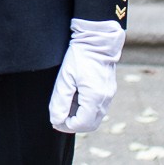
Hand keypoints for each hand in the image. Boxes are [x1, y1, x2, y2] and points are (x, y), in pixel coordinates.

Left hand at [49, 18, 123, 133]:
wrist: (96, 39)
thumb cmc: (79, 55)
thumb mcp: (65, 77)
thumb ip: (60, 100)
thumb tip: (56, 119)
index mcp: (95, 97)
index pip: (82, 123)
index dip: (67, 125)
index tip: (55, 119)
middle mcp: (105, 99)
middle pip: (90, 124)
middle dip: (73, 124)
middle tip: (58, 118)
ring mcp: (109, 95)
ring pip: (95, 117)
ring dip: (80, 117)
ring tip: (65, 106)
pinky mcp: (109, 90)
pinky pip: (98, 107)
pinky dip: (86, 109)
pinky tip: (75, 98)